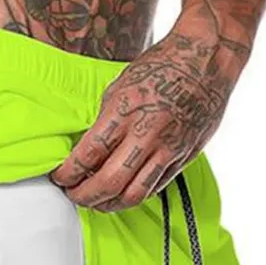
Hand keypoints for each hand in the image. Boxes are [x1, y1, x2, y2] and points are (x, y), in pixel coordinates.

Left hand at [50, 31, 233, 210]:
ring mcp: (167, 148)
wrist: (206, 59)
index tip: (59, 177)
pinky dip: (132, 196)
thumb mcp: (121, 87)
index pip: (88, 155)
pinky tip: (121, 193)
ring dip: (108, 205)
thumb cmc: (161, 67)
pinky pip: (154, 188)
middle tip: (72, 194)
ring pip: (133, 195)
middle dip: (84, 195)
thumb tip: (86, 153)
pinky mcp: (183, 157)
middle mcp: (147, 133)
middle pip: (108, 183)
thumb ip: (105, 123)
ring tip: (96, 201)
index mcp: (125, 111)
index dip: (68, 173)